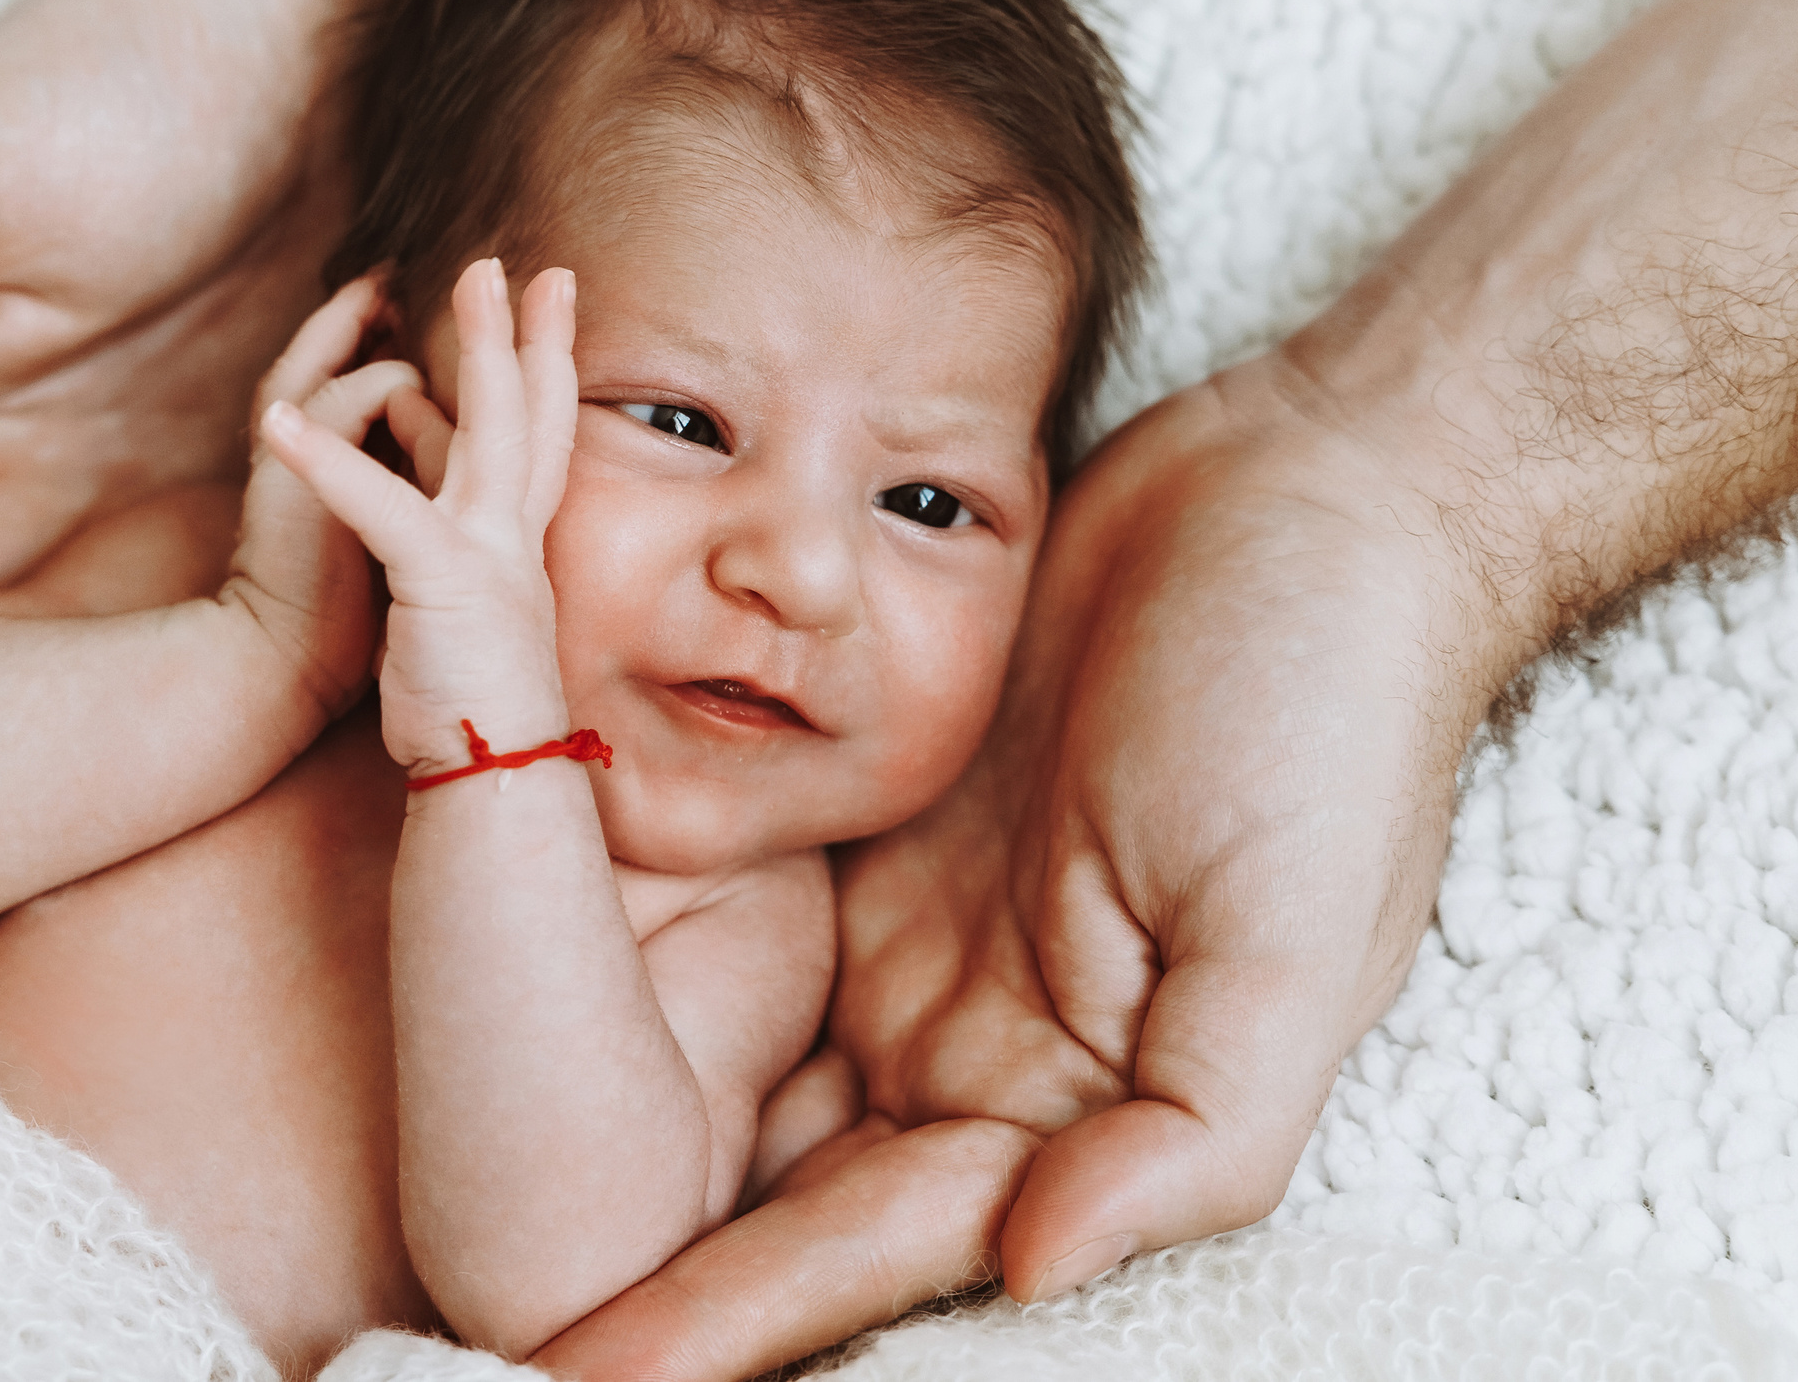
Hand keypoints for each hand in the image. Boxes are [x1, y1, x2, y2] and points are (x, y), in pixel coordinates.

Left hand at [258, 260, 579, 776]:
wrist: (497, 771)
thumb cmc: (477, 697)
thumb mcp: (475, 599)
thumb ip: (463, 531)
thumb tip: (436, 468)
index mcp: (520, 539)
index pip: (542, 433)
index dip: (547, 361)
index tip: (552, 298)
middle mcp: (513, 532)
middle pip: (525, 409)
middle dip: (517, 330)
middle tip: (509, 262)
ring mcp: (485, 549)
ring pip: (479, 427)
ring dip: (462, 350)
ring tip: (438, 283)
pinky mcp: (438, 575)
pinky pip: (377, 500)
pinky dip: (325, 460)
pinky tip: (280, 424)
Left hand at [538, 358, 1509, 1379]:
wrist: (1299, 502)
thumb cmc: (1324, 718)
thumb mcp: (1295, 941)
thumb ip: (1190, 1133)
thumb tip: (1032, 1271)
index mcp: (1069, 1100)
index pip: (871, 1240)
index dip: (732, 1316)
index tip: (576, 1380)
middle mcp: (977, 1042)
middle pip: (782, 1189)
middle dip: (652, 1267)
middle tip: (485, 1326)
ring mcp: (919, 931)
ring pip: (747, 1064)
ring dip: (630, 1133)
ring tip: (473, 1202)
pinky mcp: (876, 825)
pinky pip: (747, 910)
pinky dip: (656, 957)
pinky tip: (538, 987)